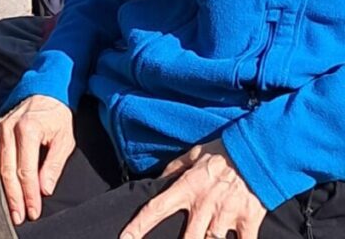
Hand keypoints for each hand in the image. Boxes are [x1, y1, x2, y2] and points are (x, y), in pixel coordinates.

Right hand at [0, 95, 75, 225]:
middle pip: (7, 170)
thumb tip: (44, 189)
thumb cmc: (56, 119)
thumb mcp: (65, 140)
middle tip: (19, 216)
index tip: (33, 211)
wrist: (44, 94)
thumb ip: (54, 165)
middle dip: (13, 196)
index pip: (26, 170)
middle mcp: (7, 128)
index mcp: (27, 129)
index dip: (29, 194)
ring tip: (6, 206)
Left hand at [121, 140, 265, 238]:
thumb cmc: (222, 152)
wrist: (256, 151)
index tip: (125, 238)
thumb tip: (158, 180)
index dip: (138, 225)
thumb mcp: (193, 154)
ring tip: (206, 236)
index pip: (155, 209)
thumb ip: (173, 168)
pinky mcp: (248, 222)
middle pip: (186, 238)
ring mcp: (225, 215)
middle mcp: (203, 205)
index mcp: (186, 187)